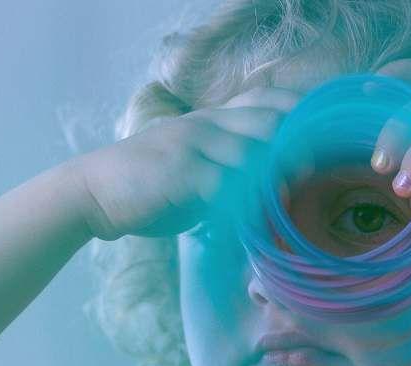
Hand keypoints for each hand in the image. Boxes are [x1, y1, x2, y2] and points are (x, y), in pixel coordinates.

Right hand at [74, 87, 302, 240]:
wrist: (93, 193)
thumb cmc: (146, 187)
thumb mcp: (189, 169)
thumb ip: (225, 172)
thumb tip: (269, 190)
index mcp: (209, 120)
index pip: (264, 101)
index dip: (296, 115)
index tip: (317, 141)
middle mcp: (204, 125)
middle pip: (268, 123)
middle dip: (295, 149)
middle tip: (312, 175)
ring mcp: (192, 145)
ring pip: (251, 154)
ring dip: (275, 179)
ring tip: (289, 200)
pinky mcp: (181, 172)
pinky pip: (225, 184)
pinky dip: (244, 202)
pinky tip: (254, 218)